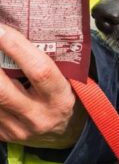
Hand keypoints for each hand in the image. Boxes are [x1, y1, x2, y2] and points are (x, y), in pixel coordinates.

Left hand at [0, 26, 85, 148]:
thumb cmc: (62, 97)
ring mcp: (17, 129)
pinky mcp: (3, 135)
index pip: (39, 71)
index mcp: (59, 99)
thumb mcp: (66, 80)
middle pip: (1, 89)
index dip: (16, 48)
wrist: (63, 134)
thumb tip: (13, 31)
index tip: (0, 29)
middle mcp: (38, 117)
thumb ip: (45, 61)